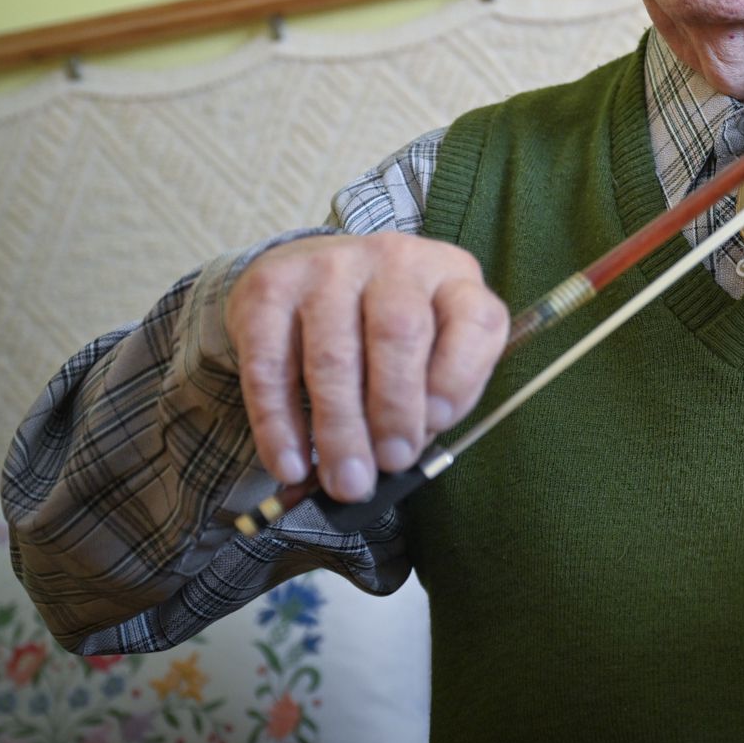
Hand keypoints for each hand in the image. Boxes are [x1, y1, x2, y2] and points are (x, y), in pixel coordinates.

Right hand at [226, 233, 508, 502]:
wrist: (308, 271)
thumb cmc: (386, 327)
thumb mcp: (433, 345)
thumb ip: (435, 395)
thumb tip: (405, 456)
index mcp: (451, 275)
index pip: (473, 321)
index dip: (459, 375)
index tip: (438, 424)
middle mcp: (394, 260)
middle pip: (398, 334)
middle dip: (394, 410)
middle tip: (389, 465)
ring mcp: (328, 267)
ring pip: (333, 356)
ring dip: (339, 429)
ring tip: (345, 482)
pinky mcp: (270, 289)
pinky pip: (271, 366)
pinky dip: (279, 424)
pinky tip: (290, 463)